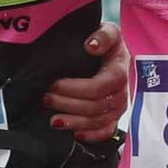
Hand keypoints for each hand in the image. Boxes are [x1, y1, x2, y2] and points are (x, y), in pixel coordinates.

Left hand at [42, 21, 128, 141]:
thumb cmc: (108, 44)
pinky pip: (106, 132)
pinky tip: (76, 134)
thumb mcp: (109, 31)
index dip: (73, 89)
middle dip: (67, 104)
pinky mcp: (114, 117)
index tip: (54, 84)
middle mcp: (121, 93)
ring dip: (73, 122)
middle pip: (94, 107)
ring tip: (54, 119)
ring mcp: (118, 107)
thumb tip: (91, 45)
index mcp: (119, 72)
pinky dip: (91, 135)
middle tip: (46, 98)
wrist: (115, 54)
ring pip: (96, 122)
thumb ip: (103, 35)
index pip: (97, 88)